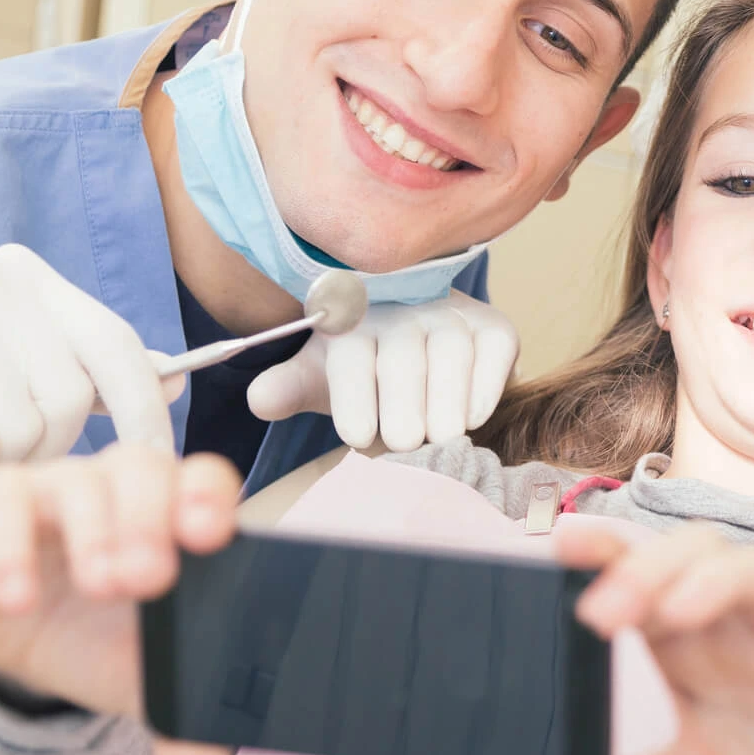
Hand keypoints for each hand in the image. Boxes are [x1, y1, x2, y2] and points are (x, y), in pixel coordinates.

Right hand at [0, 444, 238, 754]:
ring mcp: (62, 487)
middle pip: (144, 469)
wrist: (29, 641)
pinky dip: (9, 547)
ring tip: (101, 587)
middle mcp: (125, 487)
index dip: (208, 500)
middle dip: (150, 521)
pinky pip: (0, 499)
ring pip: (80, 478)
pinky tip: (17, 600)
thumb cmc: (105, 637)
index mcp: (177, 514)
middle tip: (149, 580)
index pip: (204, 481)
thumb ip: (181, 721)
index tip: (210, 538)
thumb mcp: (143, 679)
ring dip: (94, 532)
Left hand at [244, 290, 518, 451]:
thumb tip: (259, 399)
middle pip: (403, 361)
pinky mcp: (493, 326)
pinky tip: (469, 418)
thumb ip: (288, 389)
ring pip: (452, 354)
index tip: (358, 437)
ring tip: (436, 439)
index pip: (351, 356)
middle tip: (402, 445)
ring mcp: (451, 314)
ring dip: (444, 406)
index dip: (354, 399)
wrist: (414, 336)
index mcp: (352, 318)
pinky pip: (494, 350)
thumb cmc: (363, 367)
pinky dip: (484, 388)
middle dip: (402, 412)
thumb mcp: (320, 376)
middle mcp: (403, 309)